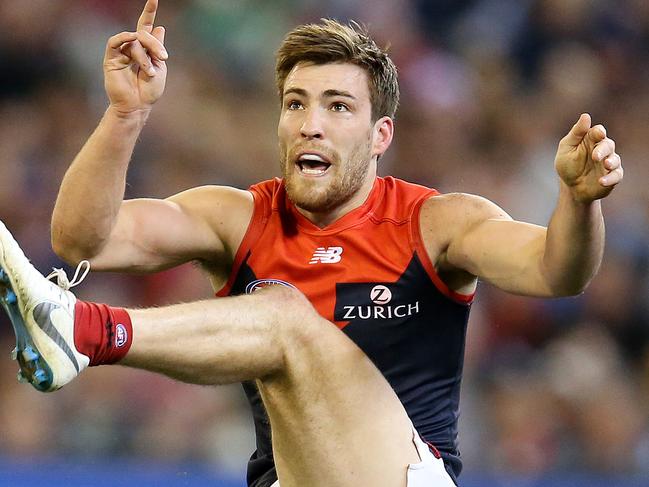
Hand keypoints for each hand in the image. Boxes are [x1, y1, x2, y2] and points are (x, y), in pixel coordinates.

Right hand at [103, 0, 167, 114]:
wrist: (138, 106)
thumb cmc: (149, 91)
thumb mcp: (160, 67)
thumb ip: (157, 48)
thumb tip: (159, 27)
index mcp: (145, 50)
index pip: (146, 27)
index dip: (149, 12)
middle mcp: (132, 48)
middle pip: (144, 33)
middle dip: (155, 44)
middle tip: (163, 57)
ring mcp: (121, 52)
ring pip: (134, 41)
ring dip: (144, 55)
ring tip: (149, 71)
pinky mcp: (111, 58)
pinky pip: (116, 41)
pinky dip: (125, 38)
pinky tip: (132, 40)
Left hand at [554, 113, 622, 202]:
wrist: (570, 186)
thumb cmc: (568, 164)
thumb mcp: (567, 148)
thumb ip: (576, 133)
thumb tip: (586, 115)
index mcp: (591, 139)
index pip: (598, 132)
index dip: (599, 132)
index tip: (599, 134)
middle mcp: (602, 149)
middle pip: (608, 145)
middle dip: (603, 149)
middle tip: (595, 156)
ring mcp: (609, 162)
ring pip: (615, 159)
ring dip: (611, 162)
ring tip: (606, 165)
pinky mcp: (613, 176)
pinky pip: (616, 176)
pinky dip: (611, 178)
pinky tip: (602, 181)